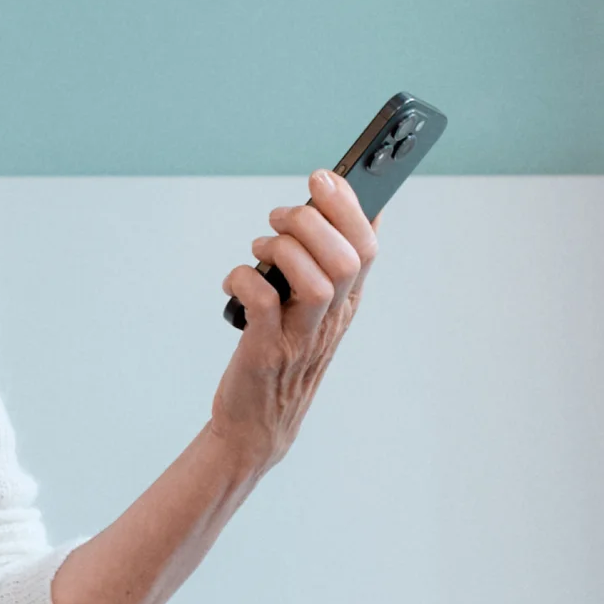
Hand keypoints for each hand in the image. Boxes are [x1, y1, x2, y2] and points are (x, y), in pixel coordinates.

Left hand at [211, 168, 378, 472]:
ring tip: (259, 247)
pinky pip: (265, 305)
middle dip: (313, 221)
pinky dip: (246, 280)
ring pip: (318, 280)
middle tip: (279, 215)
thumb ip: (323, 264)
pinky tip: (234, 281)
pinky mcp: (266, 352)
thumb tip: (333, 208)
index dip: (351, 207)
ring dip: (283, 249)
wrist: (255, 425)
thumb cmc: (280, 355)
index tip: (326, 178)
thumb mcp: (311, 309)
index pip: (368, 247)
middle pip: (347, 258)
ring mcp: (300, 337)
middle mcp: (330, 319)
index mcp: (345, 303)